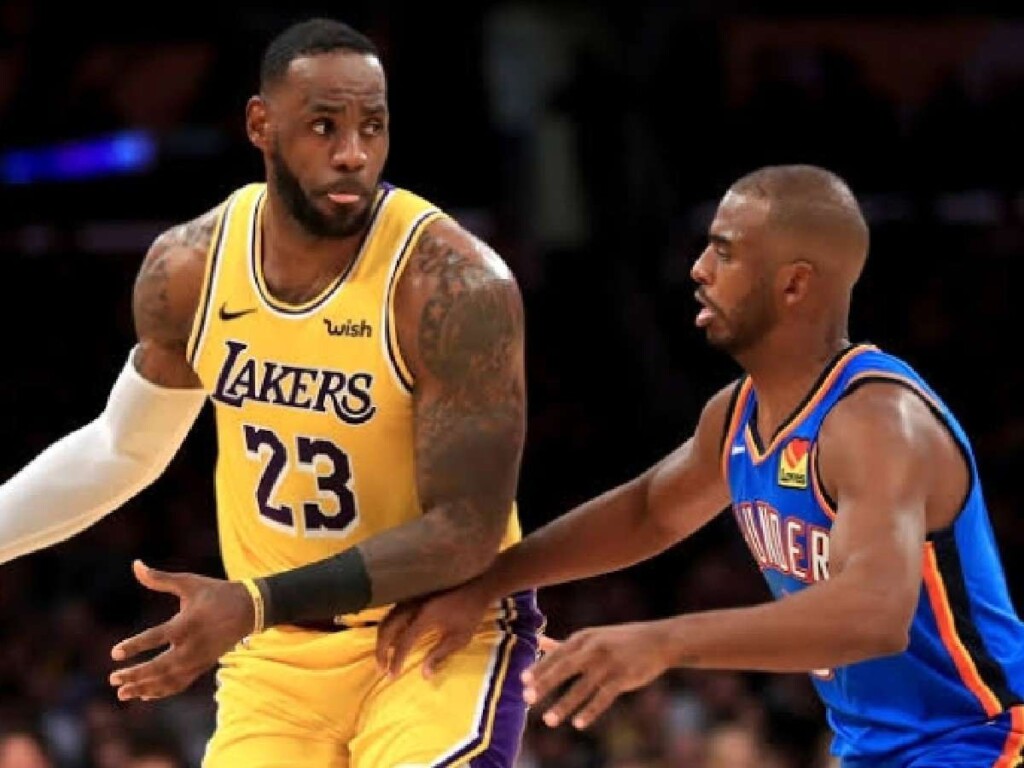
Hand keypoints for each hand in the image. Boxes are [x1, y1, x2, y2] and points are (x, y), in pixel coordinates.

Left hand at [108, 559, 253, 700]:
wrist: (250, 609)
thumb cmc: (216, 593)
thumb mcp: (189, 582)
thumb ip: (160, 578)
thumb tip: (135, 564)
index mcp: (187, 623)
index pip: (156, 637)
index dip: (134, 646)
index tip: (114, 653)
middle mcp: (193, 645)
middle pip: (160, 666)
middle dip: (136, 675)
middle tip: (113, 678)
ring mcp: (199, 659)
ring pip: (169, 679)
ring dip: (145, 687)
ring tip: (122, 693)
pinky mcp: (204, 666)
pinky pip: (181, 683)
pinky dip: (162, 691)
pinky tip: (144, 694)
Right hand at [375, 579, 492, 678]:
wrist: (476, 584)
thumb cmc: (470, 613)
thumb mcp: (459, 638)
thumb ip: (439, 655)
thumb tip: (424, 675)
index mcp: (423, 618)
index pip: (403, 643)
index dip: (396, 661)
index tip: (392, 675)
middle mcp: (412, 606)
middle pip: (387, 629)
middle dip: (381, 650)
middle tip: (381, 668)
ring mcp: (410, 598)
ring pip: (387, 619)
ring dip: (382, 638)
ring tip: (384, 655)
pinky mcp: (412, 594)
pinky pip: (393, 611)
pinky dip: (388, 627)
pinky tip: (393, 637)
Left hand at [521, 622, 669, 729]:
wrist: (657, 641)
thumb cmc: (619, 641)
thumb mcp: (591, 637)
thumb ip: (564, 644)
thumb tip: (538, 642)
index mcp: (583, 638)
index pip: (556, 655)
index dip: (539, 668)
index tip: (522, 681)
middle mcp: (593, 649)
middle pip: (564, 668)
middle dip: (545, 684)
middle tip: (527, 699)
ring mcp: (608, 663)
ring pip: (582, 687)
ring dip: (564, 705)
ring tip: (548, 721)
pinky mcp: (623, 678)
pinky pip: (603, 698)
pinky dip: (590, 711)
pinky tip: (578, 724)